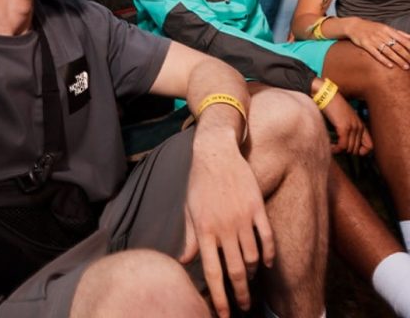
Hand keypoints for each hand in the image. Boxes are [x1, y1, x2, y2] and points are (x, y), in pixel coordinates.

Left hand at [180, 129, 273, 316]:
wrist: (215, 152)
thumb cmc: (198, 182)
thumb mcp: (189, 209)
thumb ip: (189, 237)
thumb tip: (185, 261)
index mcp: (204, 230)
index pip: (213, 273)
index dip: (220, 298)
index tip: (225, 314)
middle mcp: (224, 227)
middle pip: (236, 271)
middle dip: (241, 294)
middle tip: (245, 306)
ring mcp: (242, 217)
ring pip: (253, 258)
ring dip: (253, 273)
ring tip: (250, 279)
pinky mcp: (257, 207)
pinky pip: (268, 238)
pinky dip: (269, 254)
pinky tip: (267, 262)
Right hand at [321, 91, 372, 154]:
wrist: (327, 95)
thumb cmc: (332, 106)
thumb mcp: (344, 118)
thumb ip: (347, 128)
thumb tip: (343, 143)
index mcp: (361, 125)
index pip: (369, 146)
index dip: (361, 152)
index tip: (349, 150)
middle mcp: (359, 127)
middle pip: (356, 149)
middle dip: (346, 152)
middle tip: (337, 148)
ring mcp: (352, 127)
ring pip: (349, 149)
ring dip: (340, 151)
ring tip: (332, 147)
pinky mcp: (344, 128)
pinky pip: (342, 146)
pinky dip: (336, 149)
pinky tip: (331, 147)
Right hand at [345, 17, 409, 69]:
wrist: (354, 26)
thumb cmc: (371, 27)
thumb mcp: (385, 27)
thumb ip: (398, 33)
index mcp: (388, 30)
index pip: (403, 40)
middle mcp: (382, 35)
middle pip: (397, 47)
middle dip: (407, 56)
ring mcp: (374, 40)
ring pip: (388, 52)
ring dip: (398, 60)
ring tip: (405, 66)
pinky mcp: (366, 45)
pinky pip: (376, 54)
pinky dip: (383, 60)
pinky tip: (390, 66)